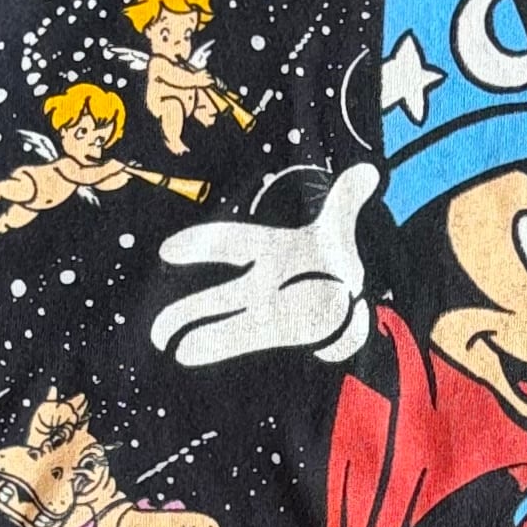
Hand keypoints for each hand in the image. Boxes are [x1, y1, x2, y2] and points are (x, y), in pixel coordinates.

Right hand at [151, 162, 378, 365]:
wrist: (342, 293)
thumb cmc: (330, 257)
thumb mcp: (338, 230)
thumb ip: (345, 202)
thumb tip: (368, 171)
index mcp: (270, 249)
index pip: (234, 243)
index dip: (203, 246)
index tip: (168, 251)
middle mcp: (260, 281)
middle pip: (221, 295)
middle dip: (192, 307)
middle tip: (158, 321)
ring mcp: (265, 309)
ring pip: (227, 321)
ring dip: (200, 331)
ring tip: (164, 342)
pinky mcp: (276, 332)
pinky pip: (244, 339)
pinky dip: (218, 345)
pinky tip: (187, 355)